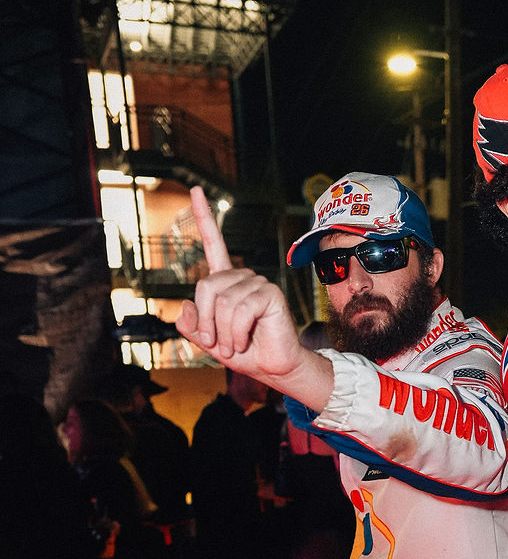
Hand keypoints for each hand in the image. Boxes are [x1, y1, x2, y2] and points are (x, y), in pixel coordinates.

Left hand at [176, 187, 332, 408]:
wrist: (272, 368)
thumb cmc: (243, 352)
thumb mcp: (208, 341)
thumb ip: (191, 325)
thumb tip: (184, 306)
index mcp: (226, 282)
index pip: (214, 244)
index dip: (204, 217)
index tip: (196, 190)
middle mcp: (241, 277)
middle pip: (206, 287)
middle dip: (208, 322)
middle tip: (218, 345)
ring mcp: (257, 283)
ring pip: (223, 302)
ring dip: (223, 332)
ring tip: (233, 345)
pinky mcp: (269, 294)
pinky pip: (240, 310)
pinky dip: (236, 332)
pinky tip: (244, 341)